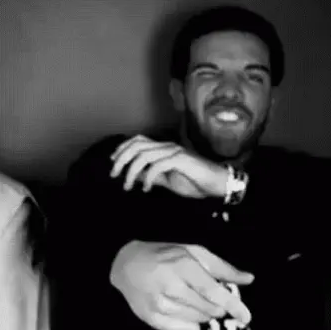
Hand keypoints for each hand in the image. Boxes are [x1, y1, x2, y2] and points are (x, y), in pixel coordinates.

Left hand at [109, 135, 228, 198]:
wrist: (217, 184)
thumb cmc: (195, 182)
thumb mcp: (168, 180)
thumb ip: (152, 176)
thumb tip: (135, 176)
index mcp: (164, 149)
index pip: (138, 141)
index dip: (122, 149)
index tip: (113, 163)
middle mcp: (167, 146)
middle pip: (136, 145)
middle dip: (121, 159)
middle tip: (114, 175)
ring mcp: (174, 152)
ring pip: (144, 155)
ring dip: (132, 171)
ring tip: (129, 186)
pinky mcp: (181, 160)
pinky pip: (158, 165)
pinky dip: (149, 177)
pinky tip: (147, 188)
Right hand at [109, 241, 254, 329]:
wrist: (126, 264)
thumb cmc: (165, 255)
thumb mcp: (195, 252)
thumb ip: (223, 268)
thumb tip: (248, 279)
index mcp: (184, 266)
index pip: (214, 292)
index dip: (233, 305)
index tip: (246, 316)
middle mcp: (171, 287)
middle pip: (209, 309)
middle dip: (217, 306)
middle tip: (210, 295)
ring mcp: (160, 304)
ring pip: (198, 321)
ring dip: (204, 313)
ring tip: (193, 298)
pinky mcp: (151, 318)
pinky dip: (191, 325)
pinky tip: (187, 312)